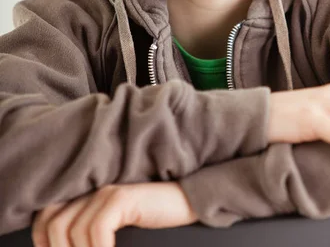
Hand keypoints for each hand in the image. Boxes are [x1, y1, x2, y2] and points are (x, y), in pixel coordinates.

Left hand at [31, 181, 197, 246]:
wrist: (186, 200)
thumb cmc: (150, 217)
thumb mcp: (114, 228)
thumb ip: (91, 234)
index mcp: (85, 195)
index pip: (45, 217)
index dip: (42, 243)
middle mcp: (91, 190)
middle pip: (55, 225)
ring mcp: (106, 191)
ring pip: (73, 231)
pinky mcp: (123, 196)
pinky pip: (98, 229)